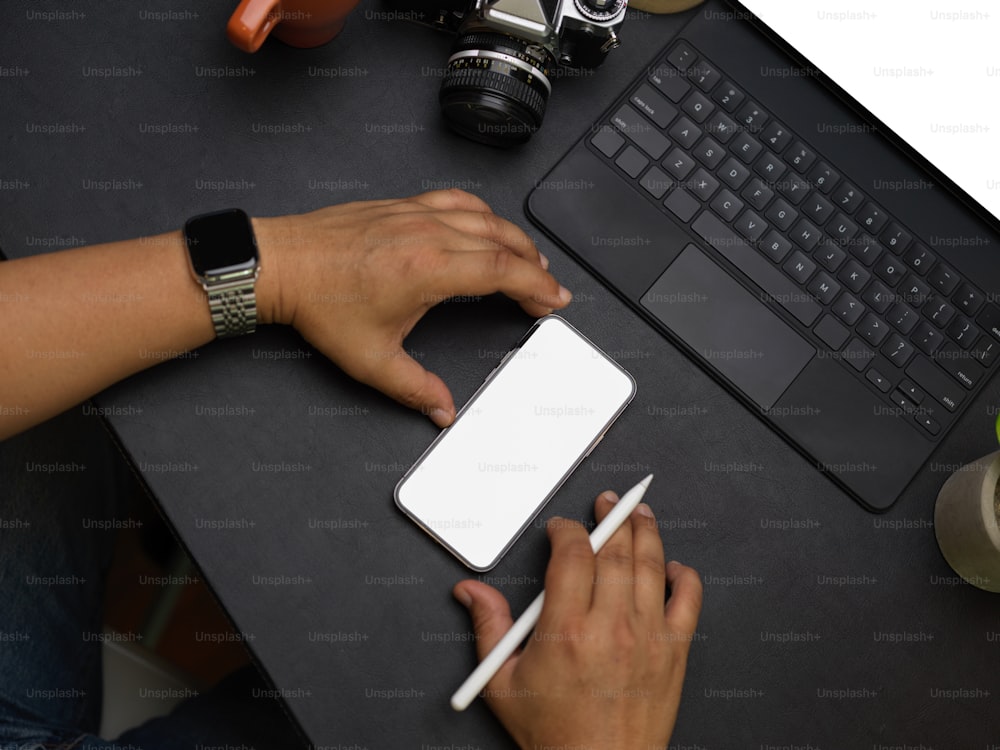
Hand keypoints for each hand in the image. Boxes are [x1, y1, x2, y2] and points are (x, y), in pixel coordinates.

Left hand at [252, 189, 570, 426]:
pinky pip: (456, 200)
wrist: (282, 264)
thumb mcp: (372, 359)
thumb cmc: (320, 303)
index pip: (504, 271)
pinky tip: (486, 222)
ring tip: (530, 258)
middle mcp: (429, 235)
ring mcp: (416, 214)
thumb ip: (414, 388)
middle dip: (535, 266)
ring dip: (514, 238)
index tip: (553, 298)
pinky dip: (482, 212)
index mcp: (430, 270)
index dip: (538, 285)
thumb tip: (441, 409)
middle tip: (547, 288)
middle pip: (504, 243)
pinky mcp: (402, 205)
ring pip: (484, 218)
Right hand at [453, 492, 702, 749]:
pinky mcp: (674, 652)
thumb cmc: (553, 732)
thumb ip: (488, 627)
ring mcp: (648, 637)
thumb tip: (470, 590)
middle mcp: (611, 627)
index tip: (562, 527)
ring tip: (639, 513)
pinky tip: (672, 565)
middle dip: (611, 517)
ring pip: (651, 564)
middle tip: (607, 503)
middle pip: (615, 550)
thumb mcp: (503, 681)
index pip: (572, 554)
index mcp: (566, 630)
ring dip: (646, 531)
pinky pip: (689, 601)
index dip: (567, 530)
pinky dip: (684, 576)